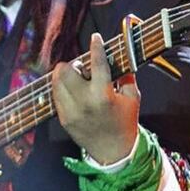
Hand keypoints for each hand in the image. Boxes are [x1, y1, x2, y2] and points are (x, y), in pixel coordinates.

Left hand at [51, 33, 140, 164]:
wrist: (114, 152)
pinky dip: (63, 89)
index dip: (96, 47)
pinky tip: (74, 92)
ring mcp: (71, 111)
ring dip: (65, 75)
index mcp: (104, 95)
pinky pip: (56, 95)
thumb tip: (122, 55)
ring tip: (77, 79)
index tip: (95, 38)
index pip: (97, 63)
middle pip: (66, 70)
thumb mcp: (133, 97)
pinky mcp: (64, 118)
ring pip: (56, 82)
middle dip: (73, 64)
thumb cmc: (126, 122)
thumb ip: (127, 76)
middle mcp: (84, 102)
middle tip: (82, 68)